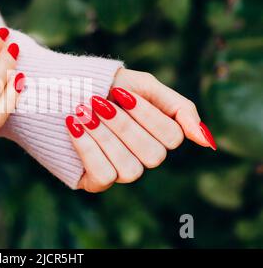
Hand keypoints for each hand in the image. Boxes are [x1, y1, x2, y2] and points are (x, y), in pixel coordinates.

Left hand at [66, 68, 215, 192]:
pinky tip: (74, 125)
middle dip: (122, 124)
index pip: (172, 137)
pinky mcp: (94, 181)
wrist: (62, 88)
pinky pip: (103, 177)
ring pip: (130, 170)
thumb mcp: (142, 85)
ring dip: (104, 136)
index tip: (120, 92)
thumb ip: (178, 107)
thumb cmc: (105, 86)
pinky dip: (88, 148)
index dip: (145, 114)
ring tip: (82, 111)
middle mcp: (142, 157)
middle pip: (153, 155)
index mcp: (158, 134)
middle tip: (96, 102)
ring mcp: (119, 171)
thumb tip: (205, 141)